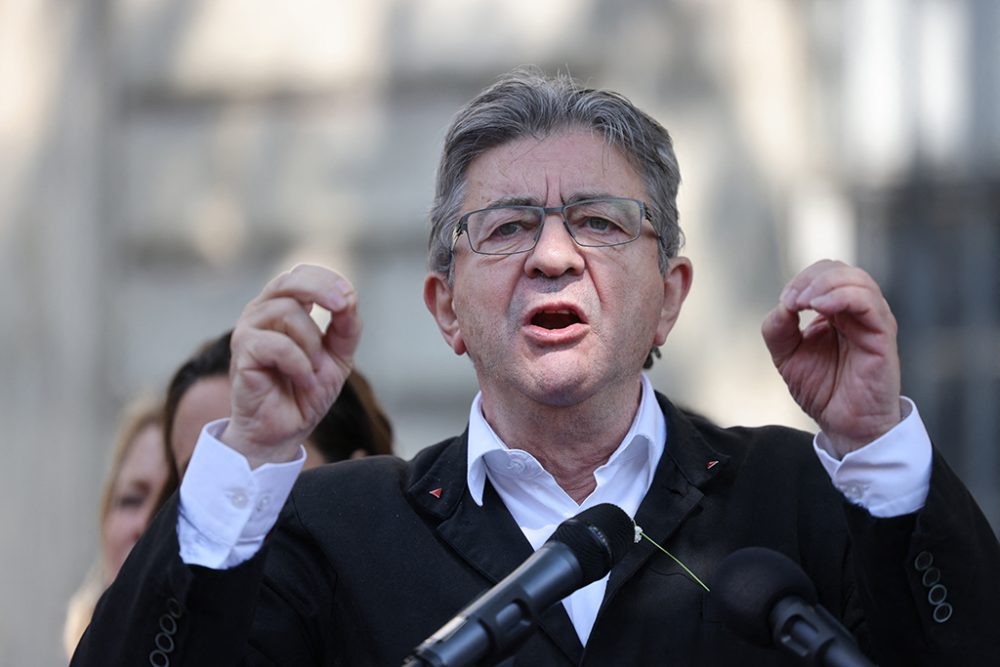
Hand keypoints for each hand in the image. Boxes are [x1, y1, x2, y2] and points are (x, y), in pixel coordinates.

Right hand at [221, 265, 361, 466]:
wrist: (284, 429)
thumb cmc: (306, 390)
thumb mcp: (338, 357)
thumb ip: (346, 329)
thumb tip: (349, 299)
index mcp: (283, 307)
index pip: (302, 275)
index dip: (327, 280)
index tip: (348, 299)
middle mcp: (262, 312)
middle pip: (289, 281)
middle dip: (321, 290)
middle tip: (343, 307)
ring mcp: (248, 330)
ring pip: (288, 312)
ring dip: (312, 343)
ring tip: (313, 369)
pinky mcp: (242, 353)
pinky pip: (278, 344)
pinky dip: (299, 364)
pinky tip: (303, 380)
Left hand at [761, 260, 901, 456]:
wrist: (844, 424)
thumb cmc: (823, 391)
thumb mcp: (786, 356)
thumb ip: (778, 329)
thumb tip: (783, 305)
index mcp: (837, 312)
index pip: (824, 274)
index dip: (802, 280)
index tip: (785, 303)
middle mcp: (858, 312)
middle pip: (840, 270)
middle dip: (810, 279)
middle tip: (791, 301)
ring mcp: (873, 321)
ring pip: (857, 280)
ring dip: (824, 284)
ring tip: (803, 303)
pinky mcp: (882, 335)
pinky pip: (869, 303)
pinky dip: (842, 296)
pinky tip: (819, 307)